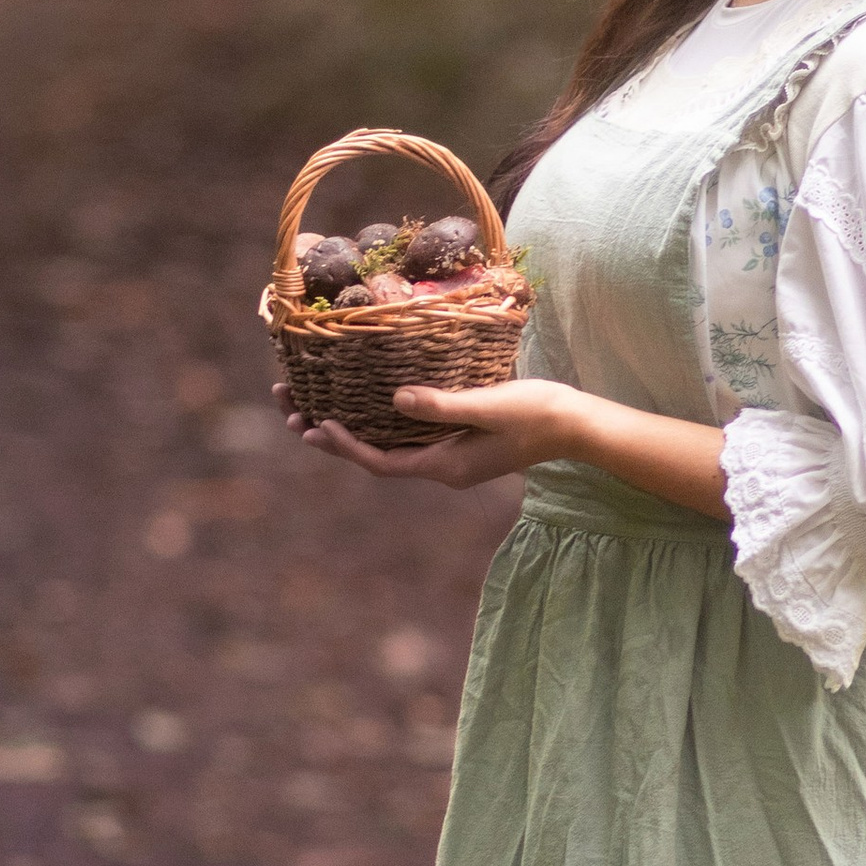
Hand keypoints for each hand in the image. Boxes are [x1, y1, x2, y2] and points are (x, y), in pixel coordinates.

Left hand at [275, 374, 574, 491]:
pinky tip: (360, 400)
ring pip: (385, 445)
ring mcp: (448, 456)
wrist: (576, 425)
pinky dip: (376, 419)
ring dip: (347, 426)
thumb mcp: (490, 405)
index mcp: (445, 467)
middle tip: (289, 408)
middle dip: (329, 435)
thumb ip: (443, 405)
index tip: (316, 423)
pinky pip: (405, 435)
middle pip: (373, 456)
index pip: (381, 462)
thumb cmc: (538, 413)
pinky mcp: (456, 441)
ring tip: (307, 404)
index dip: (345, 446)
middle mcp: (441, 467)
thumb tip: (395, 398)